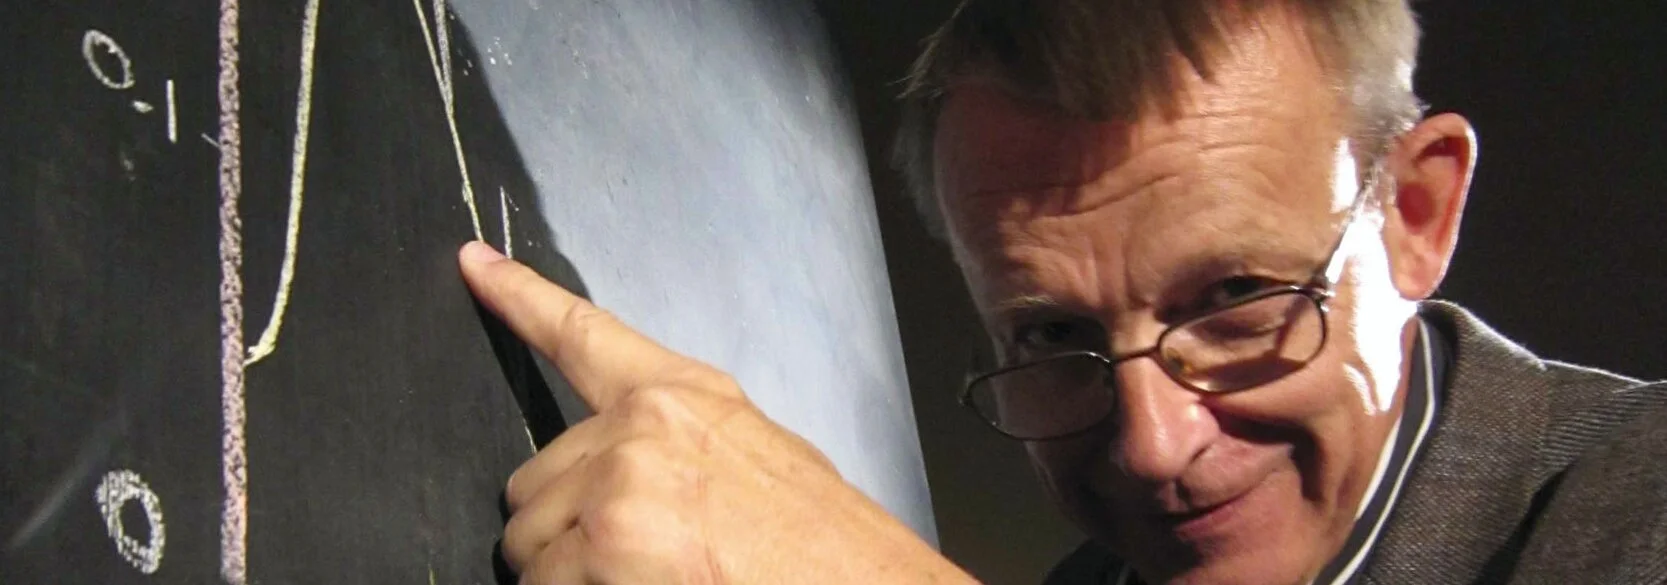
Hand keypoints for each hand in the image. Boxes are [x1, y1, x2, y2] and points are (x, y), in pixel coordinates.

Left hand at [458, 241, 975, 584]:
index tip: (476, 266)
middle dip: (560, 528)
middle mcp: (644, 425)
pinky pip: (541, 584)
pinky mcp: (605, 539)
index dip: (519, 297)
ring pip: (525, 539)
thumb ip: (679, 450)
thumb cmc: (824, 548)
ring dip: (561, 573)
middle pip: (534, 478)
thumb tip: (620, 480)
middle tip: (627, 558)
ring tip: (639, 579)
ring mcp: (620, 480)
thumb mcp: (758, 465)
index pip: (584, 334)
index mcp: (687, 396)